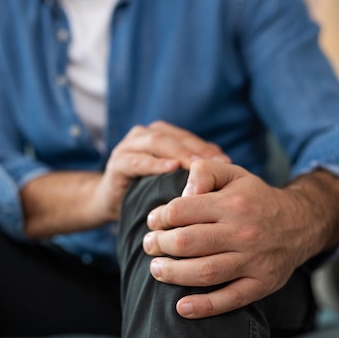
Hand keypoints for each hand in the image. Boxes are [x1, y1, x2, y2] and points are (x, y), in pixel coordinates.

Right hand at [93, 121, 229, 220]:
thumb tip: (227, 170)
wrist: (111, 202)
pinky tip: (170, 169)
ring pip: (156, 143)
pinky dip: (154, 164)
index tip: (228, 163)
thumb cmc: (147, 191)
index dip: (207, 149)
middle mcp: (144, 135)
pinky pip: (137, 160)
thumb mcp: (171, 179)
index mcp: (161, 135)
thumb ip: (192, 169)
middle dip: (195, 150)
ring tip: (194, 166)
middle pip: (174, 137)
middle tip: (215, 165)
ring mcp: (128, 147)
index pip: (188, 138)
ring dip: (177, 153)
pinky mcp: (117, 162)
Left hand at [143, 160, 338, 318]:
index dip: (160, 217)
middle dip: (160, 245)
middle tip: (149, 245)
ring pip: (205, 272)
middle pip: (188, 243)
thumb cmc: (255, 198)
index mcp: (232, 203)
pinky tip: (181, 308)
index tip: (153, 222)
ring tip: (156, 269)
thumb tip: (183, 191)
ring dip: (173, 274)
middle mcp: (243, 232)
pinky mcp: (261, 284)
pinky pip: (230, 299)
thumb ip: (204, 172)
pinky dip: (204, 307)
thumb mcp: (233, 174)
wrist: (301, 223)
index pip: (182, 210)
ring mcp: (253, 261)